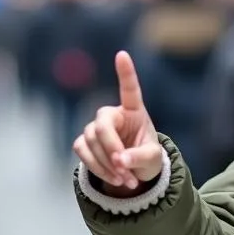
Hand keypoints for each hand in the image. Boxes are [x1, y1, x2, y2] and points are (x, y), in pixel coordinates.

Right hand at [74, 51, 161, 192]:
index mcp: (134, 110)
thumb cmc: (146, 156)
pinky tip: (114, 179)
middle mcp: (112, 114)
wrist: (133, 171)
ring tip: (127, 180)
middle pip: (102, 126)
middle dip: (111, 151)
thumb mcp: (151, 158)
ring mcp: (95, 127)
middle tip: (125, 171)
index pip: (129, 89)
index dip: (125, 72)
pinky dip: (97, 168)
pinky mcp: (84, 141)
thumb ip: (139, 157)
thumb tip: (120, 161)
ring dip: (107, 165)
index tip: (122, 54)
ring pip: (90, 141)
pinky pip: (82, 152)